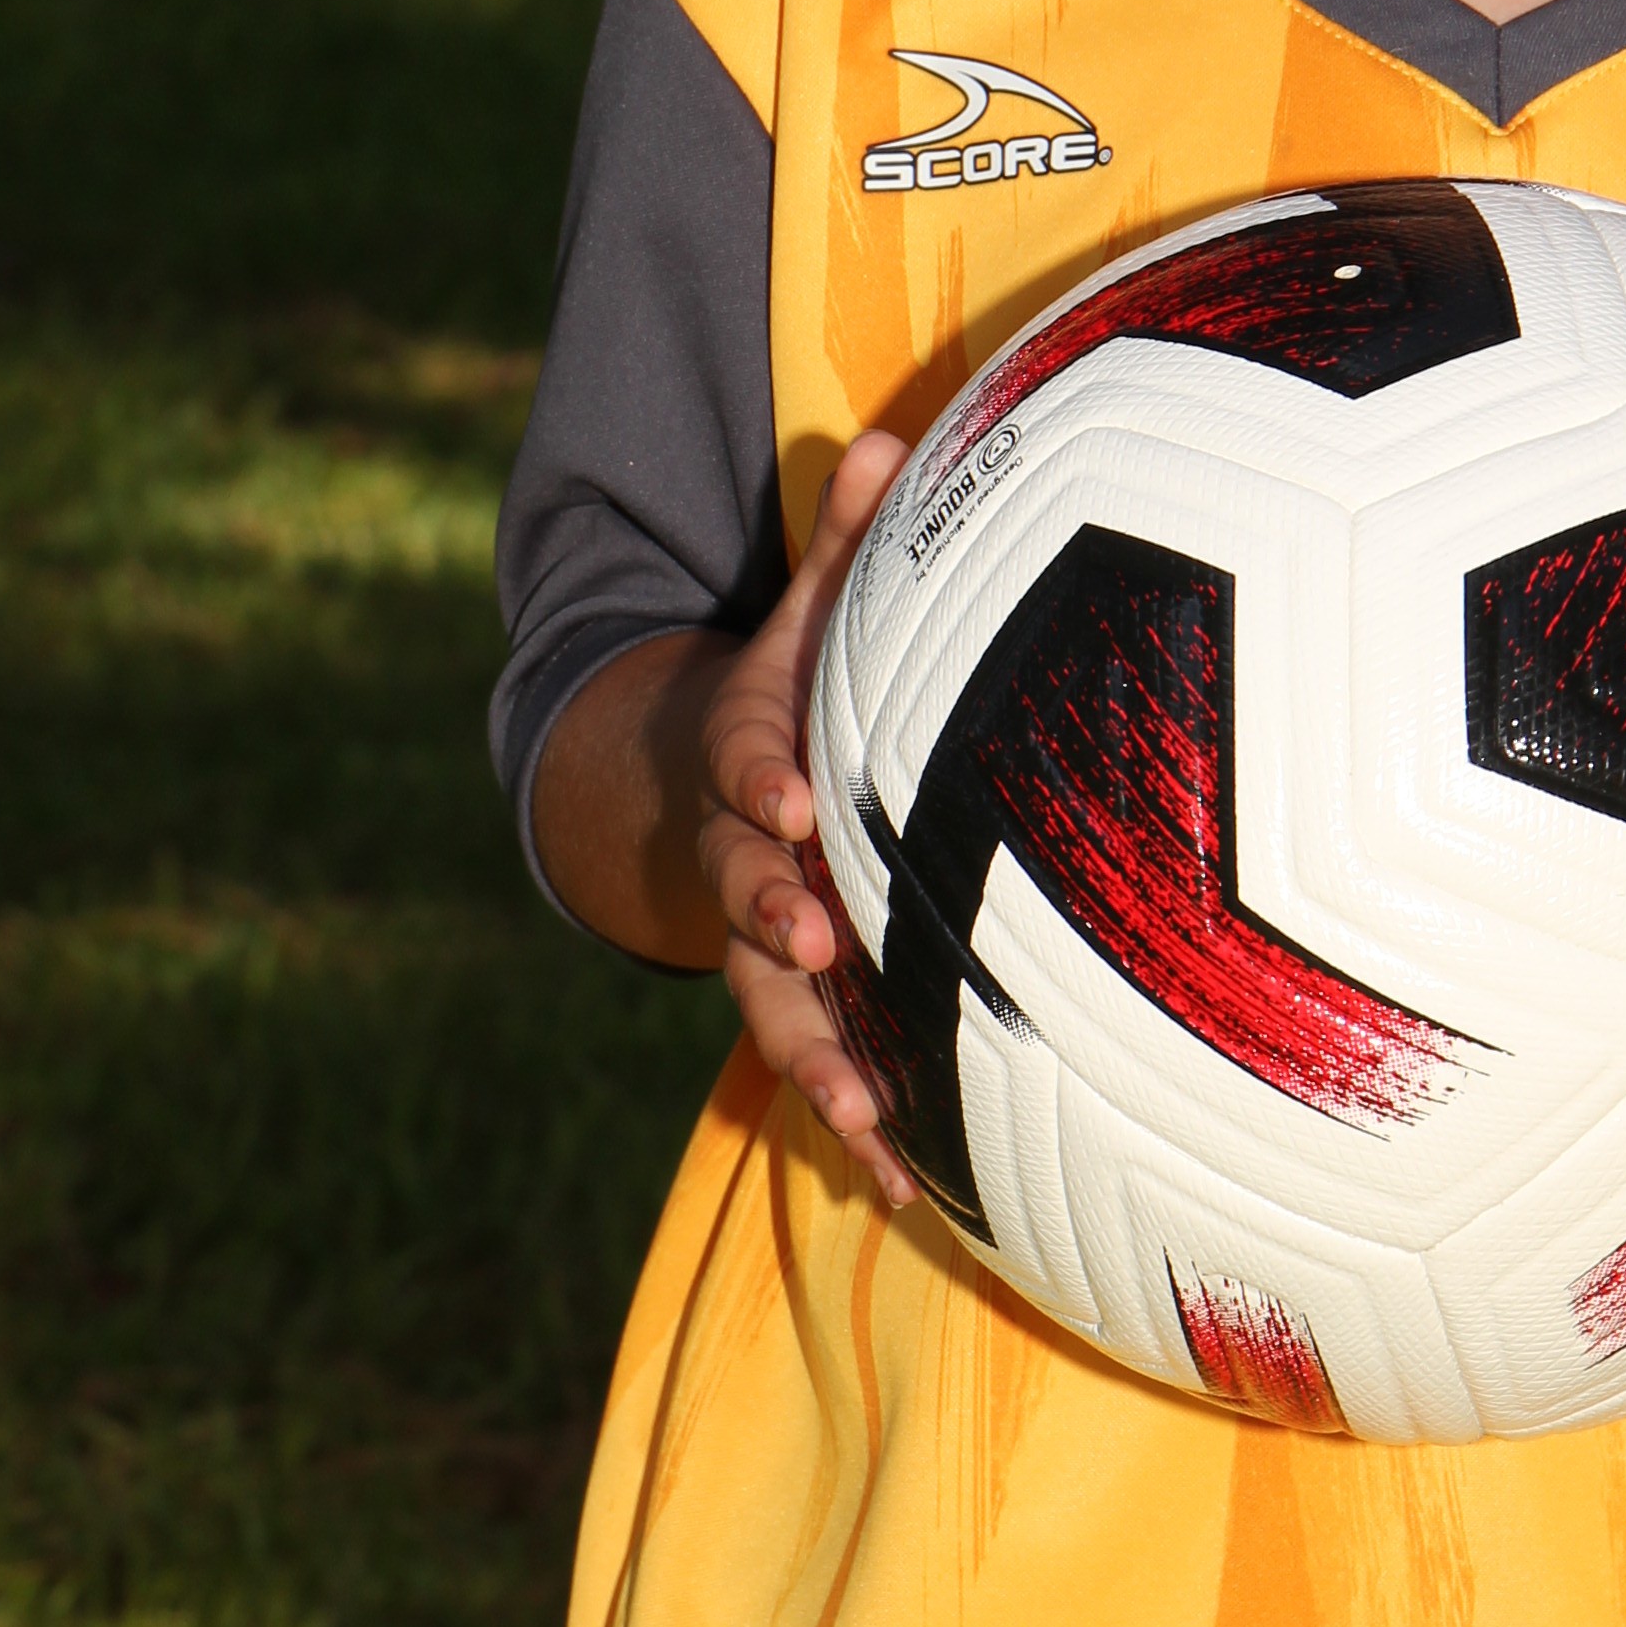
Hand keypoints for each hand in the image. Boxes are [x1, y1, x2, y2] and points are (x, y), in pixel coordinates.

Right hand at [526, 429, 914, 1198]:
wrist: (702, 787)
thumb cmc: (794, 692)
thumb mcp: (808, 613)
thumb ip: (849, 544)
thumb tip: (894, 434)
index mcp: (754, 761)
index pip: (746, 766)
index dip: (761, 783)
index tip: (789, 798)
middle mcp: (749, 862)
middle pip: (745, 898)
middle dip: (772, 919)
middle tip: (811, 934)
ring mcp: (772, 944)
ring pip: (779, 1006)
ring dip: (819, 1056)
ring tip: (864, 1113)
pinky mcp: (811, 1002)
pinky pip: (830, 1063)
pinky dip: (868, 1126)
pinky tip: (922, 1192)